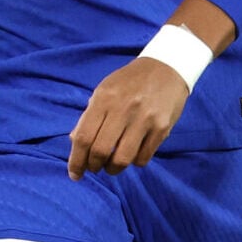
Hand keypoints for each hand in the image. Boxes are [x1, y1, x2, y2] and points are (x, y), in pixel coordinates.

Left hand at [67, 57, 190, 178]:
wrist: (166, 67)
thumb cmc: (130, 82)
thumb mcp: (104, 91)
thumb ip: (89, 116)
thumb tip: (75, 143)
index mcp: (104, 99)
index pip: (84, 137)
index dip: (76, 160)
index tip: (75, 174)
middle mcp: (123, 109)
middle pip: (101, 151)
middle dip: (94, 166)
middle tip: (94, 168)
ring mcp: (144, 119)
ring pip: (123, 159)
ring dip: (113, 169)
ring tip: (112, 165)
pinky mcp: (162, 128)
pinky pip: (143, 157)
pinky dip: (133, 162)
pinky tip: (131, 155)